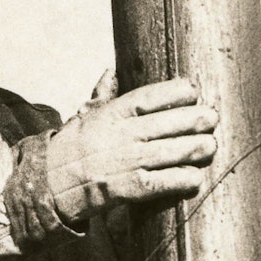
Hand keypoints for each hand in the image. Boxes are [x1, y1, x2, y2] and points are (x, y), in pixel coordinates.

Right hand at [46, 78, 217, 225]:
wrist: (47, 185)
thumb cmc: (70, 150)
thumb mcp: (82, 117)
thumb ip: (101, 95)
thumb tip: (112, 71)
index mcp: (110, 114)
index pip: (147, 97)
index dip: (174, 92)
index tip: (193, 90)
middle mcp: (119, 136)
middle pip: (165, 124)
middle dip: (194, 120)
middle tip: (212, 119)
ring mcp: (123, 163)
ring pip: (168, 153)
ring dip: (194, 149)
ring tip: (211, 146)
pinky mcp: (124, 190)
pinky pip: (159, 184)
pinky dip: (180, 181)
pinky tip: (195, 178)